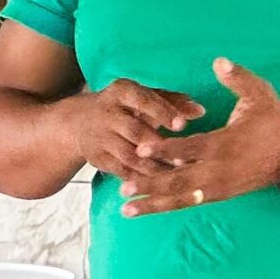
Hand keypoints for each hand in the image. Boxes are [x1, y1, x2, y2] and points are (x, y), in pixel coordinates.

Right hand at [67, 78, 205, 181]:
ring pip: (129, 156)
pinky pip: (121, 171)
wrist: (79, 123)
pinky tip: (159, 187)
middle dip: (158, 146)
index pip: (142, 100)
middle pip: (134, 130)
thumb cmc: (124, 107)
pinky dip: (141, 179)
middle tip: (184, 159)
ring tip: (177, 176)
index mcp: (121, 91)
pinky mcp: (97, 158)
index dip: (162, 112)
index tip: (182, 125)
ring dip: (153, 168)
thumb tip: (200, 111)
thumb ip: (173, 102)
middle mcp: (107, 113)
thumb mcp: (144, 97)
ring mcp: (100, 137)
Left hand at [120, 59, 279, 216]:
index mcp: (224, 144)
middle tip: (123, 190)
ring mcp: (220, 186)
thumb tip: (218, 61)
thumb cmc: (276, 121)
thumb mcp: (261, 95)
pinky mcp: (222, 194)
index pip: (190, 148)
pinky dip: (171, 205)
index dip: (165, 149)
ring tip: (128, 209)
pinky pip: (193, 201)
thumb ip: (238, 79)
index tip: (142, 149)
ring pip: (183, 197)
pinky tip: (151, 208)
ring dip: (155, 204)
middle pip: (180, 181)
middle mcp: (219, 170)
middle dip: (150, 185)